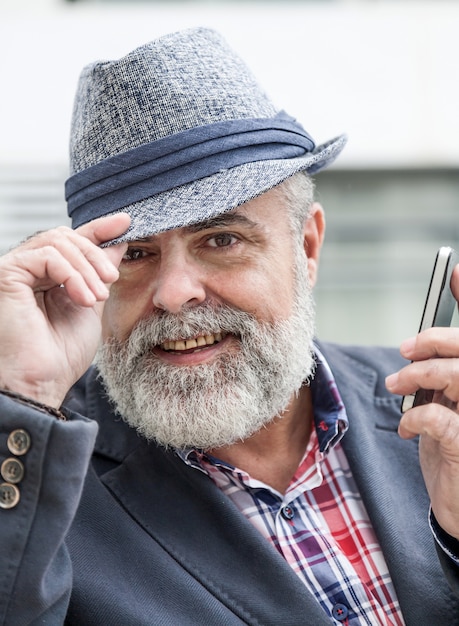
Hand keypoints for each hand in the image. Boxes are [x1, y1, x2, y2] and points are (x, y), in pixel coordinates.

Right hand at [0, 214, 129, 407]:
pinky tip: (82, 297)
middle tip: (111, 282)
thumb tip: (118, 242)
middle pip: (67, 236)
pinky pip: (45, 254)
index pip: (74, 241)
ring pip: (58, 242)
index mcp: (48, 275)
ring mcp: (16, 269)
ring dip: (86, 268)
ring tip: (97, 297)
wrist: (43, 381)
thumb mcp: (93, 303)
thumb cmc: (63, 353)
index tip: (126, 222)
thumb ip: (100, 272)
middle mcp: (29, 268)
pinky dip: (70, 273)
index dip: (100, 228)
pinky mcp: (7, 273)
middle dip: (96, 254)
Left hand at [386, 265, 458, 539]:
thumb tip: (419, 349)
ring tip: (396, 386)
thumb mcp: (445, 409)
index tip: (454, 275)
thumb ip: (441, 379)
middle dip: (433, 343)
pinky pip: (439, 417)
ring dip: (419, 376)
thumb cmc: (450, 454)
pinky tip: (410, 429)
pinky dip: (415, 417)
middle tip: (404, 353)